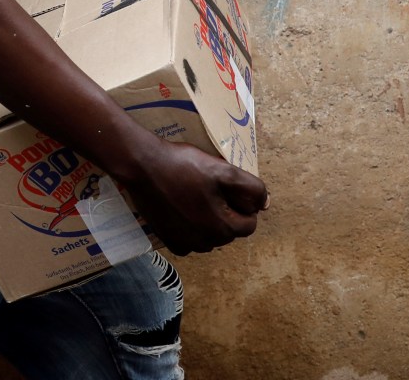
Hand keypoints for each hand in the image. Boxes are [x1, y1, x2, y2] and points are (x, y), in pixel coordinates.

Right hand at [117, 139, 267, 255]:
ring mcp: (185, 244)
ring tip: (195, 196)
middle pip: (228, 231)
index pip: (249, 224)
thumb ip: (251, 189)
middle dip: (225, 212)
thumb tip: (265, 205)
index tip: (227, 187)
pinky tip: (181, 208)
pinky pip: (189, 240)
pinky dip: (189, 228)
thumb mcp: (224, 171)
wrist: (143, 165)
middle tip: (209, 188)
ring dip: (208, 221)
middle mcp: (205, 243)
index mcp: (222, 228)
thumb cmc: (184, 165)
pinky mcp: (168, 240)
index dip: (243, 204)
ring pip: (209, 236)